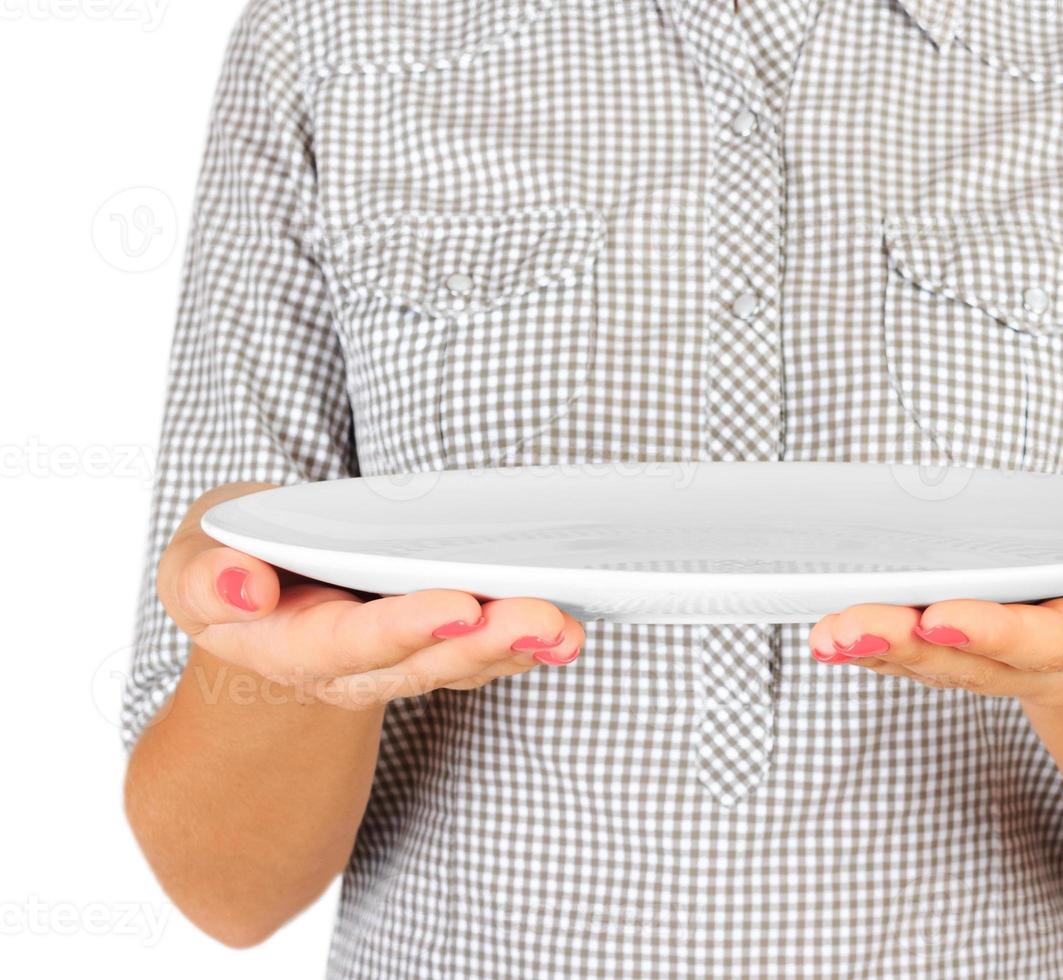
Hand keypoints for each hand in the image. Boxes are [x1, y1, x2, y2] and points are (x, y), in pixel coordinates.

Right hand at [157, 482, 584, 709]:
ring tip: (570, 628)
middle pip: (426, 660)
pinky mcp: (438, 647)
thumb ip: (204, 579)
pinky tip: (571, 629)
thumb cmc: (232, 565)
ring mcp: (402, 662)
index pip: (351, 642)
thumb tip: (244, 587)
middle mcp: (354, 668)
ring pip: (467, 663)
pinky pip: (486, 653)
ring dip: (522, 647)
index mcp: (290, 645)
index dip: (404, 627)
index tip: (458, 607)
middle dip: (488, 641)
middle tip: (544, 616)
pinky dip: (529, 644)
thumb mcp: (190, 565)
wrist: (258, 603)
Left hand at [807, 531, 1062, 707]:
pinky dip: (872, 650)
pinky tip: (829, 635)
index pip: (1046, 639)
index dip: (995, 632)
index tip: (939, 616)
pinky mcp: (966, 655)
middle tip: (846, 628)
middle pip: (970, 662)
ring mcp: (998, 663)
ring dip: (874, 651)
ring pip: (932, 665)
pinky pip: (914, 660)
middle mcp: (1042, 660)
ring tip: (822, 633)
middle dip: (906, 647)